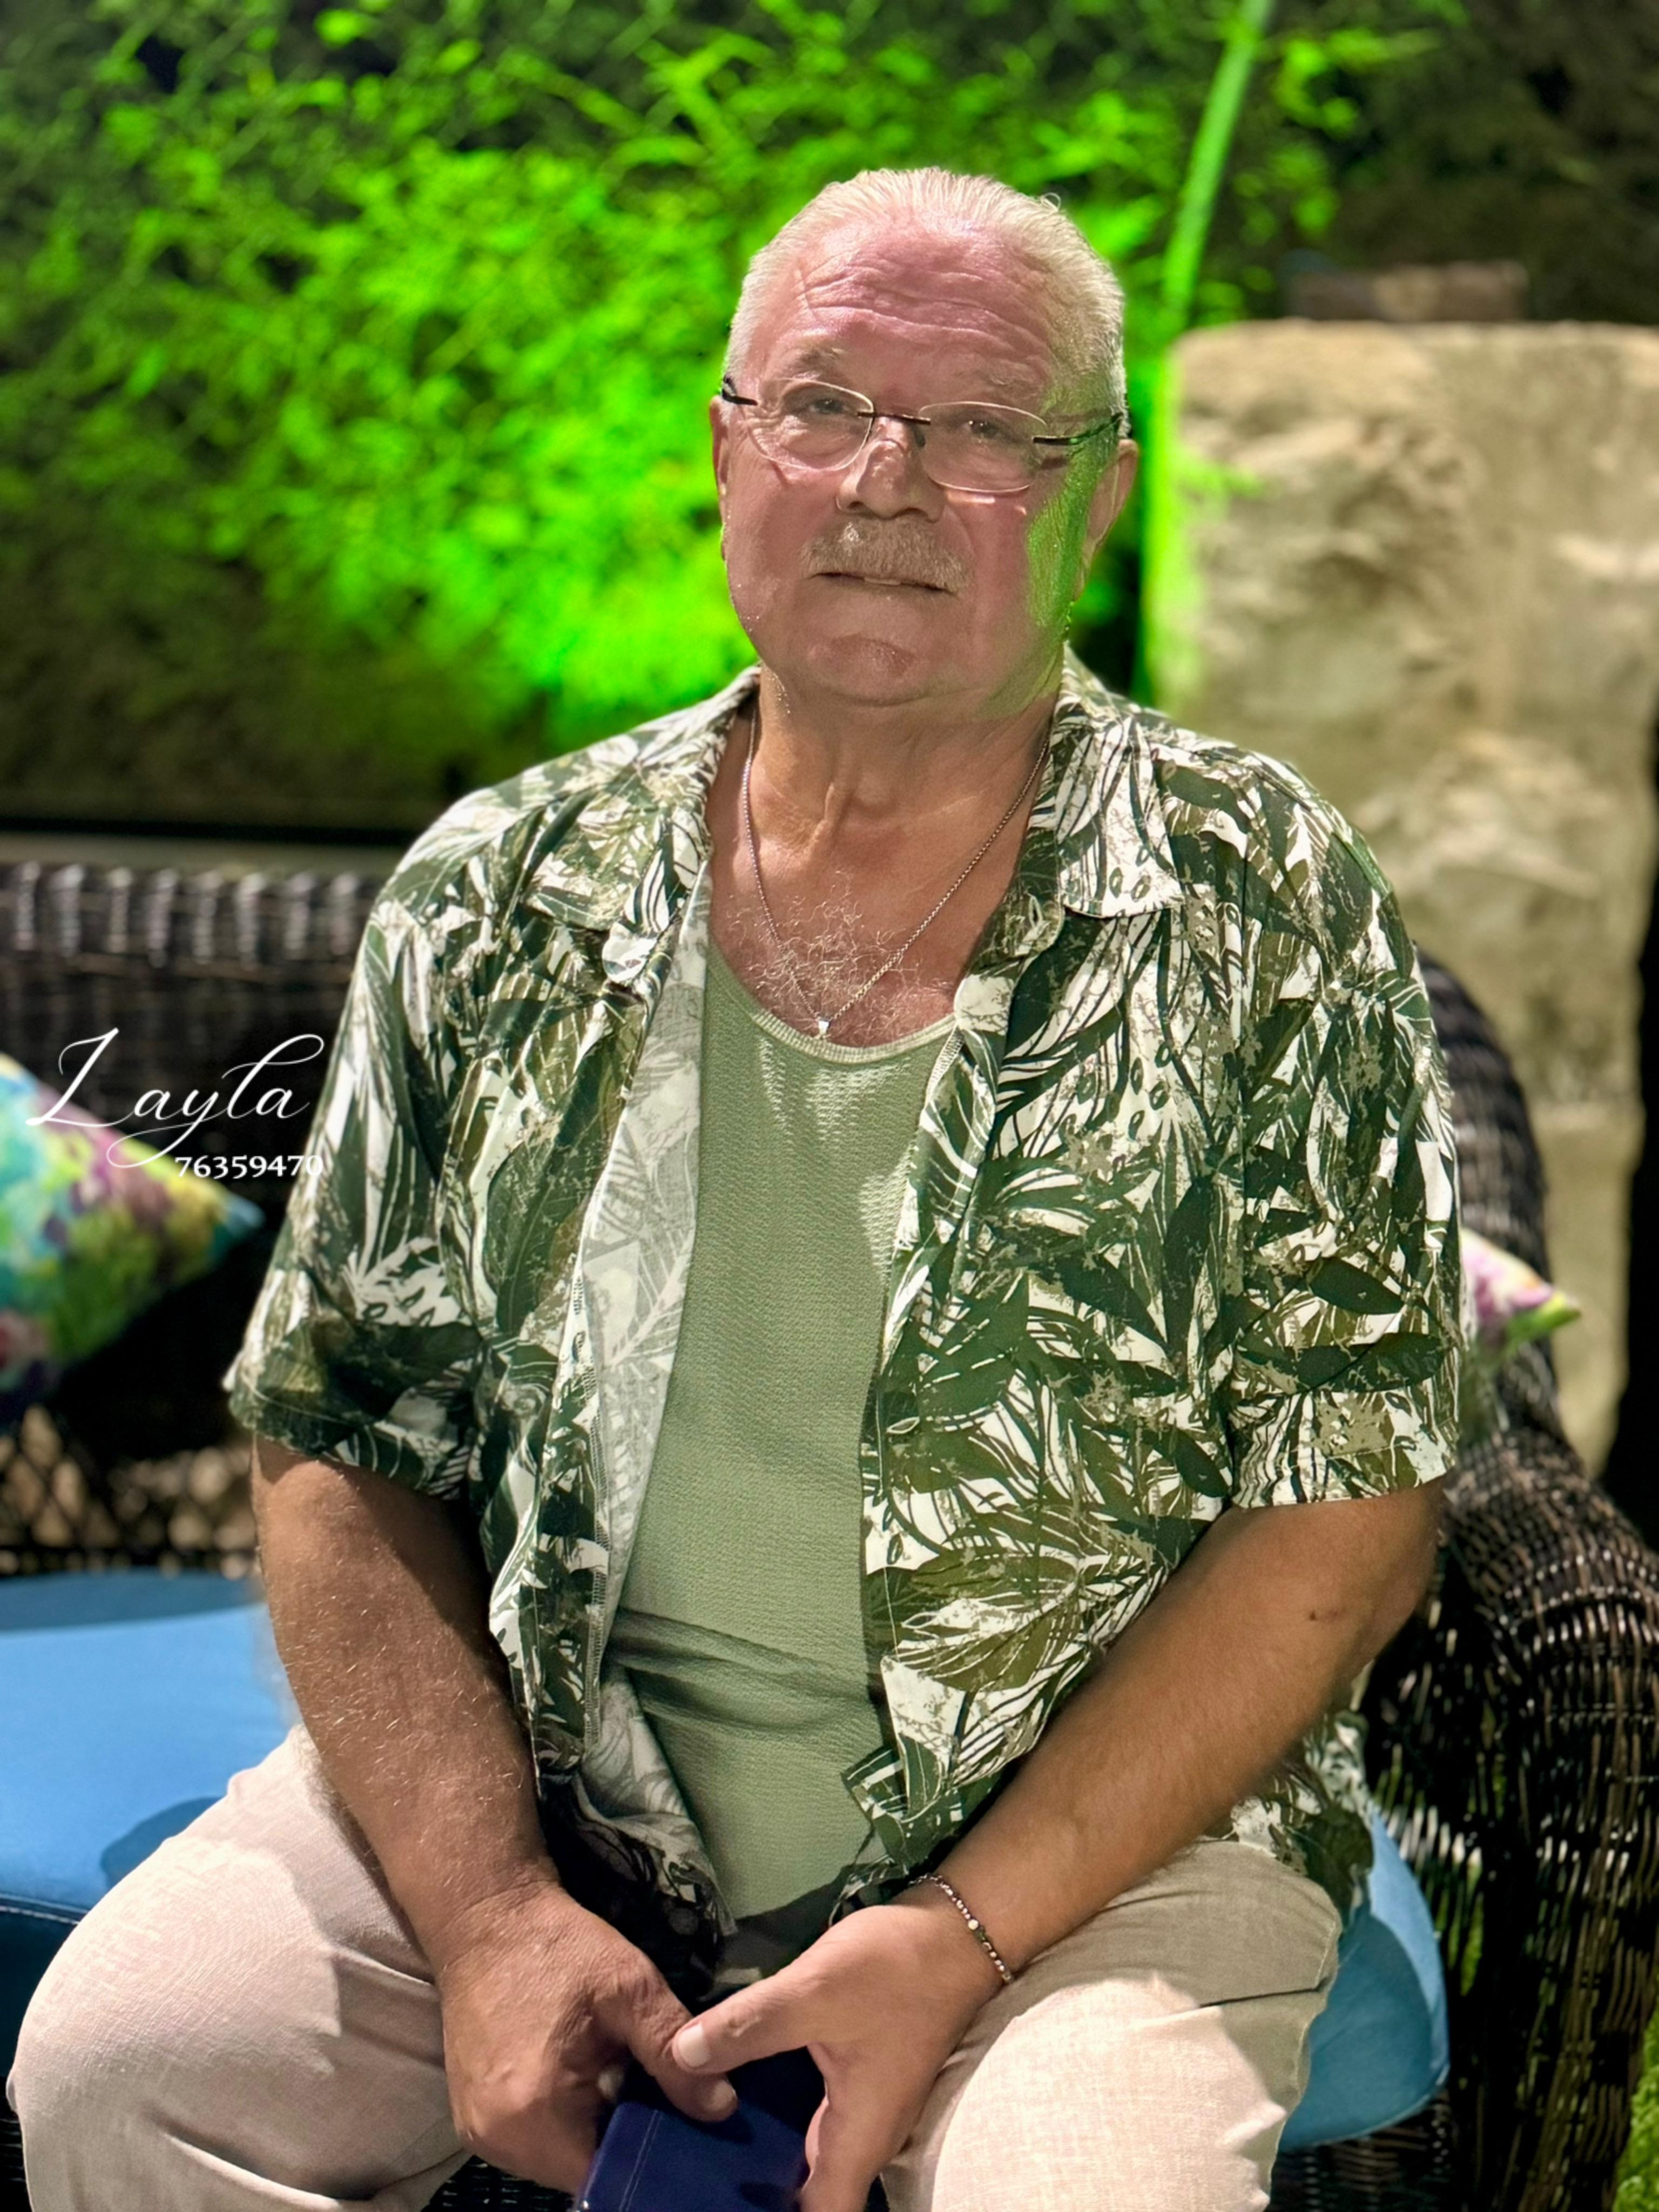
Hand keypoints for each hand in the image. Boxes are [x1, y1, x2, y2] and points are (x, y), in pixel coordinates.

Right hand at [428, 1877, 736, 2188]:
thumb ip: (671, 2050)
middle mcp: (498, 2140)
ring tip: (609, 2071)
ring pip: (556, 2158)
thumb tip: (721, 2107)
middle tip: (642, 2083)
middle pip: (580, 2170)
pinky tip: (577, 2072)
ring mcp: (479, 2132)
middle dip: (619, 2136)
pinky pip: (531, 2141)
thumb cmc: (559, 1947)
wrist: (488, 1917)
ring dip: (589, 2126)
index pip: (605, 2175)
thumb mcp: (629, 1987)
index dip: (646, 2152)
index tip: (673, 2115)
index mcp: (533, 2115)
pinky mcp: (472, 2117)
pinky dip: (561, 2117)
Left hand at [672, 1890, 1003, 2211]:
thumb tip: (680, 2055)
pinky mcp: (852, 2078)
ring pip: (804, 2153)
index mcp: (857, 2140)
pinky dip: (771, 2115)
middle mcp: (861, 2138)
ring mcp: (860, 2108)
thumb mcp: (814, 1992)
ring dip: (760, 2149)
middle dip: (752, 2185)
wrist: (952, 1933)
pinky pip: (807, 2117)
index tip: (712, 2196)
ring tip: (694, 2133)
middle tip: (688, 2164)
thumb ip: (748, 2027)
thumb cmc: (893, 1971)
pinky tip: (729, 2088)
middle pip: (806, 2193)